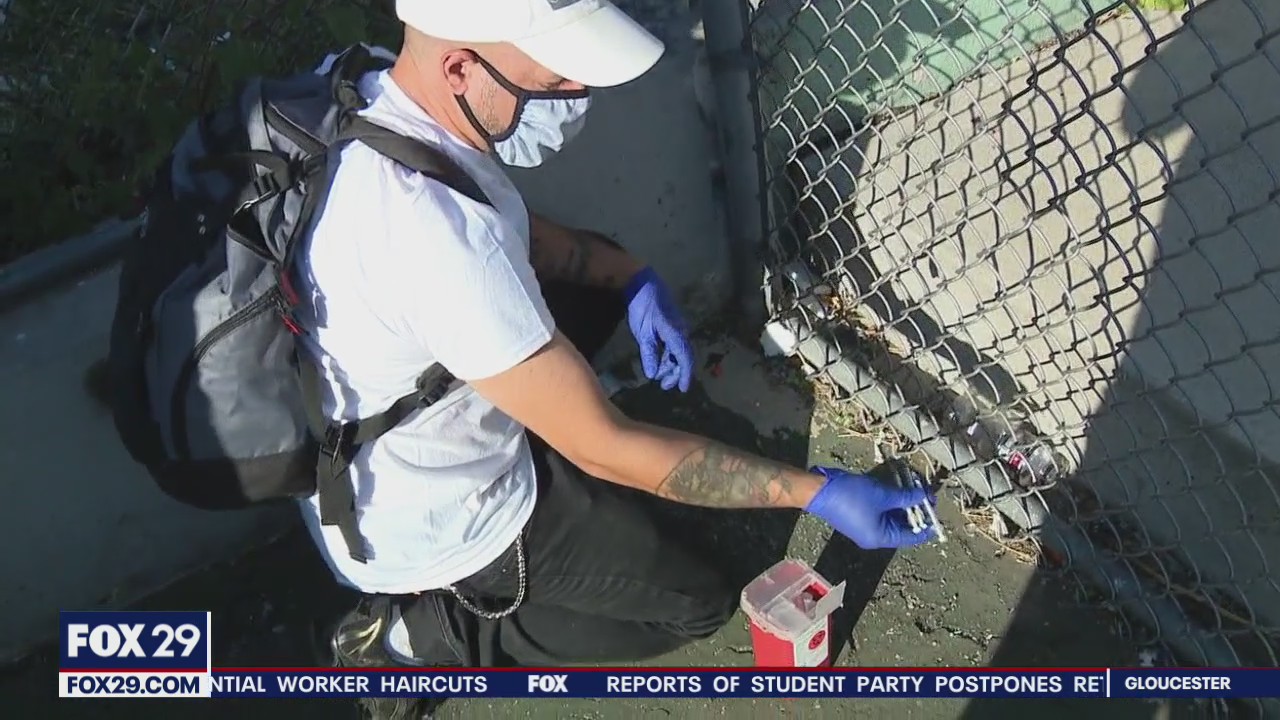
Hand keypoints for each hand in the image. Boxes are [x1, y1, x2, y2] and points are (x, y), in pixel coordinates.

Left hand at [623, 267, 693, 392]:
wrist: (642, 282)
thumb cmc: (642, 306)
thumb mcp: (643, 331)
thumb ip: (649, 353)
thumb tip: (653, 374)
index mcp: (676, 333)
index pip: (685, 358)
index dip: (685, 375)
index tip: (683, 389)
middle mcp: (682, 331)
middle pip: (684, 357)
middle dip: (676, 373)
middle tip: (664, 385)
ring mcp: (678, 327)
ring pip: (679, 351)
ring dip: (671, 365)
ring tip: (660, 376)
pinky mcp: (672, 324)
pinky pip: (675, 344)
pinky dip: (669, 355)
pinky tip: (660, 361)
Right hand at [805, 466, 936, 548]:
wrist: (818, 490)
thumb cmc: (851, 497)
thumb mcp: (883, 496)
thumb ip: (907, 497)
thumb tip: (926, 496)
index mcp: (881, 538)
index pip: (912, 536)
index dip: (926, 523)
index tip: (936, 508)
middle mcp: (875, 535)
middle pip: (902, 526)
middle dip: (915, 508)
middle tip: (926, 492)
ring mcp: (866, 525)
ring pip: (892, 516)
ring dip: (903, 502)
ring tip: (914, 486)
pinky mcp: (860, 514)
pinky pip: (882, 510)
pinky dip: (891, 500)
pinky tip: (898, 486)